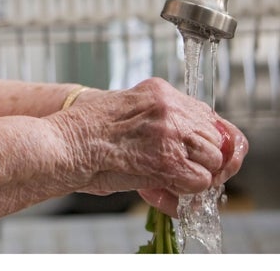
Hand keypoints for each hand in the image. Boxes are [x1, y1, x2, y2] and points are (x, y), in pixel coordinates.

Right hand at [52, 77, 247, 207]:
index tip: (203, 152)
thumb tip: (187, 145)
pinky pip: (200, 180)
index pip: (206, 113)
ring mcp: (170, 132)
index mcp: (158, 91)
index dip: (208, 137)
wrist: (64, 144)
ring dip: (198, 172)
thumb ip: (156, 118)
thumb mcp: (123, 109)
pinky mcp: (168, 160)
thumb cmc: (85, 131)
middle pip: (215, 136)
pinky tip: (167, 185)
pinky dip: (188, 188)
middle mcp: (168, 107)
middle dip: (206, 157)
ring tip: (174, 178)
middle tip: (188, 170)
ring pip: (213, 158)